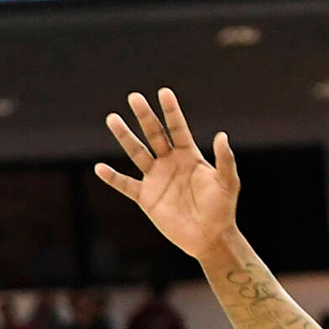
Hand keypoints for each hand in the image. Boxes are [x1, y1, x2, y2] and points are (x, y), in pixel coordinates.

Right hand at [94, 88, 240, 262]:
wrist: (208, 236)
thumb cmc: (223, 208)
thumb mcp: (228, 182)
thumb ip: (224, 159)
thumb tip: (221, 135)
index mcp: (190, 155)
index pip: (178, 128)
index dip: (171, 111)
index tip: (163, 92)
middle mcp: (170, 163)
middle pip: (154, 134)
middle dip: (144, 116)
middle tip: (134, 97)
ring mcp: (156, 179)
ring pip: (137, 153)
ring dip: (125, 137)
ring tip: (112, 119)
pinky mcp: (146, 198)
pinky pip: (126, 185)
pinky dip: (112, 178)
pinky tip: (100, 168)